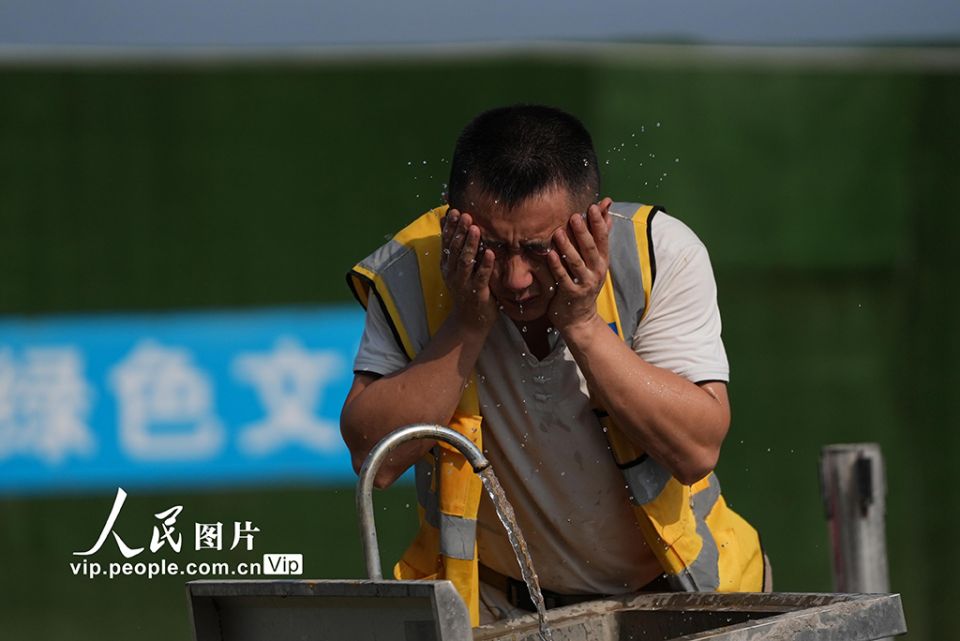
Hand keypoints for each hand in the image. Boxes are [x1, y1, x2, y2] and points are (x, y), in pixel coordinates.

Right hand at [441, 209, 497, 331]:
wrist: (469, 321)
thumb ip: (456, 248)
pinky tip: (491, 253)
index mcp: (447, 265)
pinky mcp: (477, 293)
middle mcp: (452, 273)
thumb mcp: (457, 268)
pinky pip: (481, 276)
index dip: (450, 227)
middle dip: (459, 231)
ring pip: (465, 261)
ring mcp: (463, 283)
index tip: (454, 211)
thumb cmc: (467, 290)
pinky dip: (485, 265)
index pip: (446, 242)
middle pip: (454, 249)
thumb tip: (449, 223)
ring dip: (470, 244)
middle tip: (465, 215)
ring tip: (475, 229)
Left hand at [546, 198, 613, 331]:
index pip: (603, 239)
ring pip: (576, 263)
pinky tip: (550, 254)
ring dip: (568, 247)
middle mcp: (596, 272)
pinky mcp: (571, 294)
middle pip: (591, 249)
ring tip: (559, 232)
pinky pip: (563, 278)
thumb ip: (600, 236)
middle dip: (584, 232)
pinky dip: (557, 266)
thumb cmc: (585, 284)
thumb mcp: (596, 262)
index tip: (594, 206)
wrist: (580, 318)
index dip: (599, 223)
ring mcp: (584, 284)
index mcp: (602, 261)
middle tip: (575, 216)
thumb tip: (607, 210)